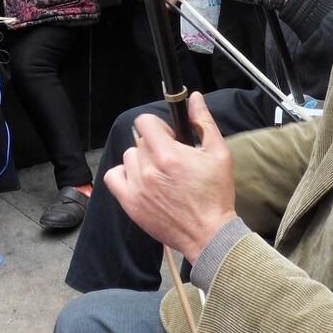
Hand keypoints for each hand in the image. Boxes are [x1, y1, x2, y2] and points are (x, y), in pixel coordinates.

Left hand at [104, 92, 237, 263]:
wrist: (209, 234)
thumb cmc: (215, 195)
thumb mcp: (219, 154)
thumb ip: (204, 122)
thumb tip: (195, 98)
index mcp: (168, 155)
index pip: (144, 122)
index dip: (158, 126)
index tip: (170, 136)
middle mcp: (148, 169)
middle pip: (140, 140)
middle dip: (155, 145)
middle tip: (172, 159)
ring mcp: (136, 187)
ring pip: (129, 158)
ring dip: (142, 161)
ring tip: (160, 173)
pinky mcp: (130, 203)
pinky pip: (114, 177)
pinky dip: (124, 175)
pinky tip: (141, 181)